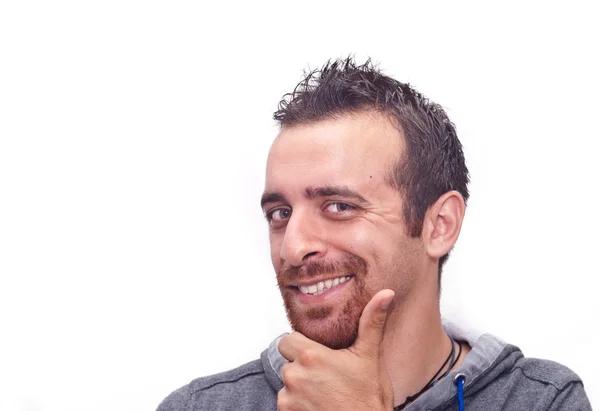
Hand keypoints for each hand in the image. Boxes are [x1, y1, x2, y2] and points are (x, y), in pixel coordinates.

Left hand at [277, 289, 395, 410]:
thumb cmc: (369, 398)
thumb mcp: (370, 357)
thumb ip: (371, 322)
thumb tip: (386, 294)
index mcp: (311, 356)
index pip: (287, 340)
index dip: (301, 346)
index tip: (318, 354)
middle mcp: (295, 376)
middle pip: (288, 362)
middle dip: (302, 366)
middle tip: (326, 375)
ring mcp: (289, 398)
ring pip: (287, 384)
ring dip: (300, 387)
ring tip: (324, 392)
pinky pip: (286, 403)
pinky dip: (298, 405)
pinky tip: (318, 406)